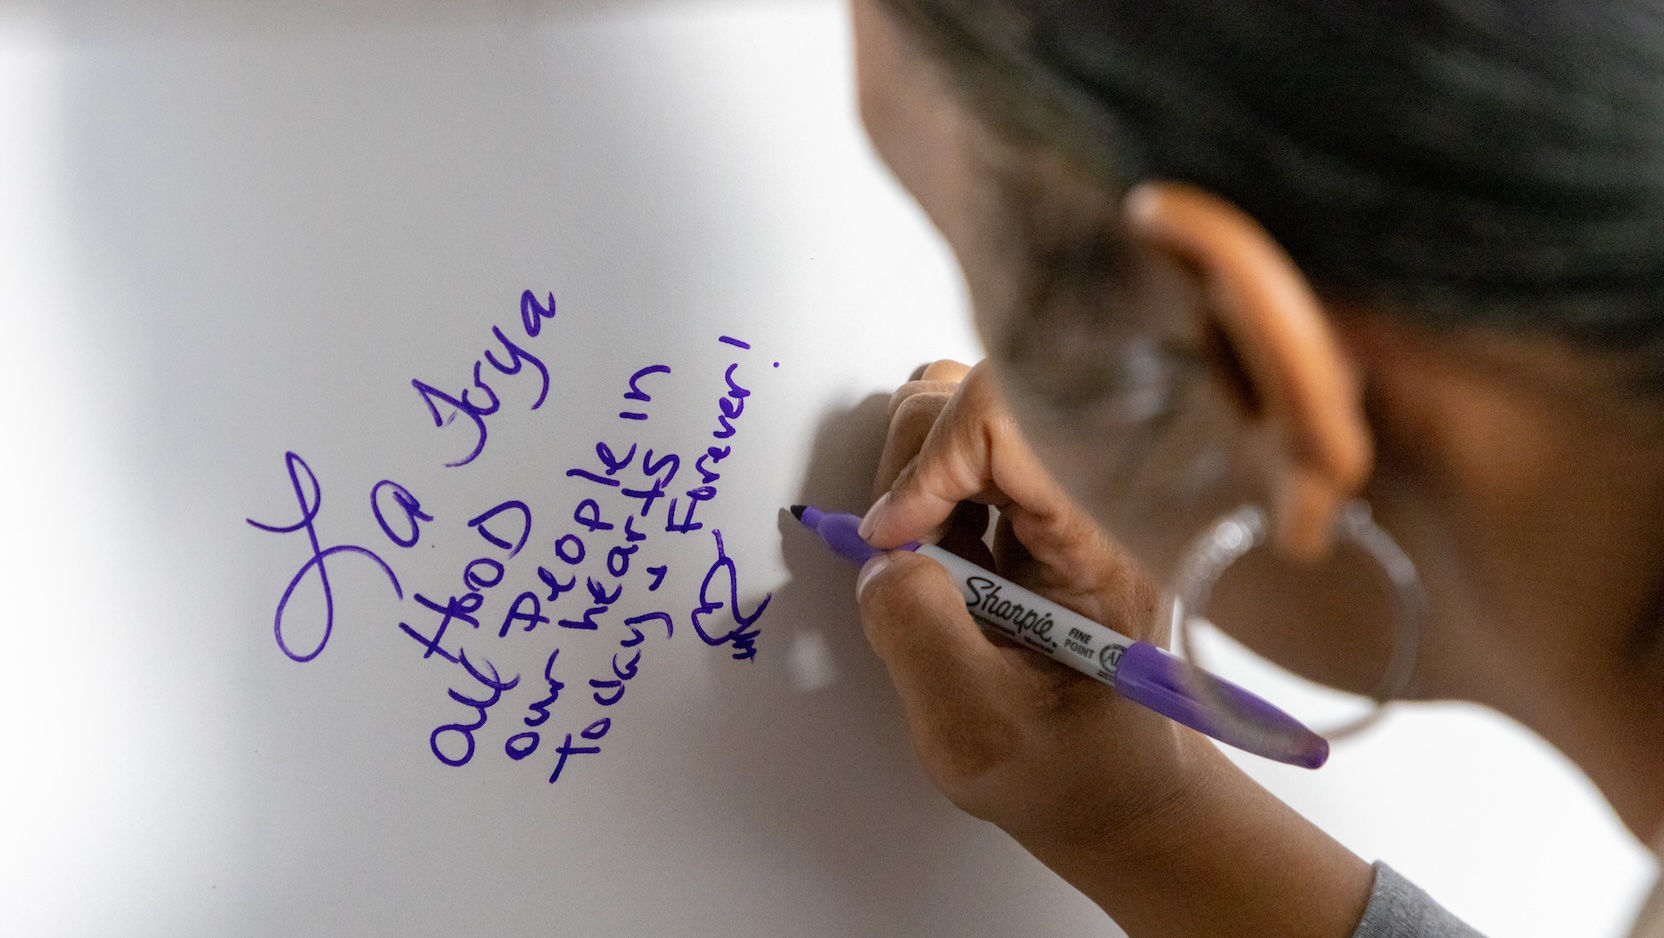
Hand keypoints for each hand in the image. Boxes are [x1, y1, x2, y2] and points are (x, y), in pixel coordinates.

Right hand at [854, 360, 1373, 937]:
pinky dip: (926, 494)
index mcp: (1110, 537)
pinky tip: (942, 560)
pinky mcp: (1042, 493)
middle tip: (901, 553)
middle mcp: (1098, 492)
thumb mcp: (977, 728)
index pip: (1017, 416)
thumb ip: (920, 638)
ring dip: (917, 478)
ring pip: (968, 408)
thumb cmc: (1065, 766)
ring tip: (925, 559)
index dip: (935, 461)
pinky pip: (965, 448)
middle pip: (985, 392)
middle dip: (913, 466)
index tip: (894, 541)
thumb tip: (883, 559)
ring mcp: (1069, 485)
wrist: (1110, 783)